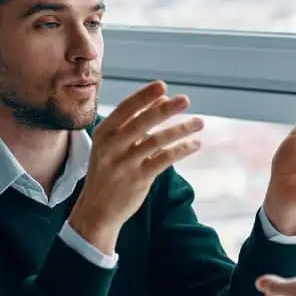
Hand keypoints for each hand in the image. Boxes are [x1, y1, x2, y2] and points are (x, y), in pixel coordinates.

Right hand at [69, 80, 203, 252]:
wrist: (97, 210)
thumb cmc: (109, 171)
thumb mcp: (113, 145)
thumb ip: (135, 122)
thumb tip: (163, 98)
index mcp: (103, 133)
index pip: (125, 109)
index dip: (144, 96)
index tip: (162, 85)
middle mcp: (112, 147)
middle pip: (142, 122)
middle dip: (166, 109)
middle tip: (186, 99)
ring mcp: (125, 164)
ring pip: (157, 141)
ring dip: (181, 130)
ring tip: (199, 123)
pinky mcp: (139, 180)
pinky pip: (164, 160)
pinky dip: (181, 150)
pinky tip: (194, 144)